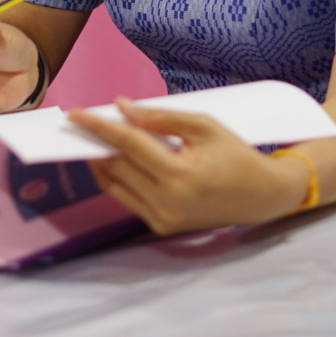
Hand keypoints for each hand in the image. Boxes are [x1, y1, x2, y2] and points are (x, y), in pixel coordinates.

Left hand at [69, 99, 310, 235]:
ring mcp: (163, 218)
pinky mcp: (161, 227)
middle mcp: (167, 202)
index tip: (75, 114)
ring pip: (116, 185)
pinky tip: (110, 160)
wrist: (260, 196)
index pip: (128, 145)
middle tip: (82, 121)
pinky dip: (115, 178)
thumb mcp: (203, 126)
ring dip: (100, 160)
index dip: (99, 127)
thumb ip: (161, 118)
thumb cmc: (235, 155)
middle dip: (96, 141)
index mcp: (180, 175)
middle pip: (117, 165)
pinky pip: (127, 199)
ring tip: (91, 139)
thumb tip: (122, 109)